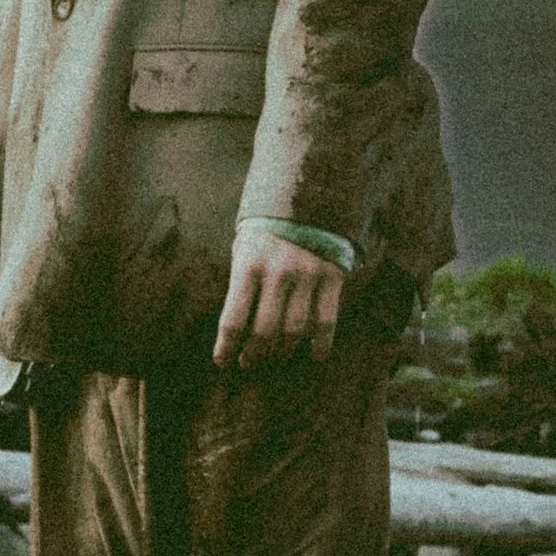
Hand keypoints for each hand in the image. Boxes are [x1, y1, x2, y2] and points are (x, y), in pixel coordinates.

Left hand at [214, 230, 343, 369]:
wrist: (308, 193)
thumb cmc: (266, 228)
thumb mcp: (244, 246)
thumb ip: (241, 281)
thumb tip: (237, 326)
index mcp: (248, 264)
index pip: (233, 319)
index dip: (226, 347)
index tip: (222, 362)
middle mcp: (278, 272)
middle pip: (265, 331)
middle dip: (254, 354)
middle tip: (248, 363)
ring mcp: (308, 274)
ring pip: (295, 330)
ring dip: (283, 351)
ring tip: (275, 356)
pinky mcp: (332, 276)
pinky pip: (327, 320)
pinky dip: (321, 344)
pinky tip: (314, 355)